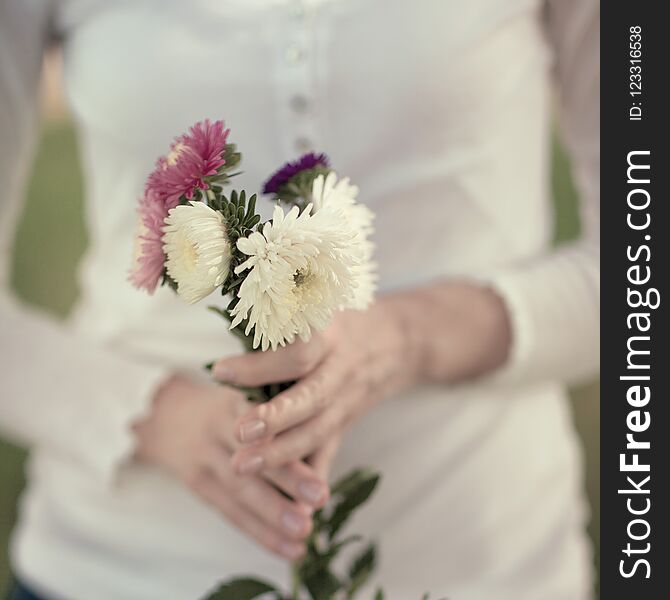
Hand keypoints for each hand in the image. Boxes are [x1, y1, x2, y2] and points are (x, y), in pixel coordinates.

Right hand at [132, 374, 329, 559]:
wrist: (166, 412)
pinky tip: (289, 548)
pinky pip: (229, 510)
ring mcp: (203, 452)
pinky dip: (260, 532)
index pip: (263, 413)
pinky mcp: (195, 479)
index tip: (316, 443)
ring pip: (239, 486)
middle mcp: (219, 420)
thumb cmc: (234, 404)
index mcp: (239, 393)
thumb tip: (328, 452)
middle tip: (320, 495)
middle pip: (253, 450)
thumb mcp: (255, 393)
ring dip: (273, 512)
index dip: (287, 432)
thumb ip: (289, 415)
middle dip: (288, 476)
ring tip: (304, 530)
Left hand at [212, 282, 510, 475]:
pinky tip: (290, 503)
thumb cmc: (351, 311)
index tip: (218, 369)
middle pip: (310, 400)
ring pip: (316, 432)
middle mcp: (343, 370)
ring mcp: (348, 400)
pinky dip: (311, 475)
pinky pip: (329, 449)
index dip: (259, 362)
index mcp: (334, 334)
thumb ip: (290, 288)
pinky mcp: (348, 420)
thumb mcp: (327, 292)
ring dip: (280, 454)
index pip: (296, 352)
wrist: (405, 339)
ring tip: (240, 467)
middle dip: (274, 420)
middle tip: (236, 434)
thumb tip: (240, 269)